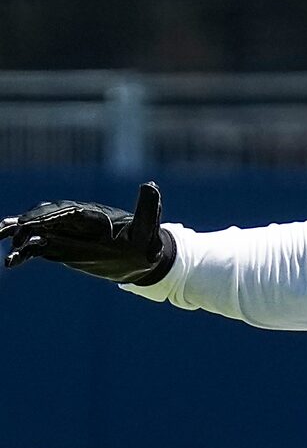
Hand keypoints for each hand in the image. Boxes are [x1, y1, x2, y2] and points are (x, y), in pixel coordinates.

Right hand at [0, 181, 175, 283]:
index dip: (48, 216)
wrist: (143, 259)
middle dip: (27, 222)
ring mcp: (65, 234)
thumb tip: (150, 185)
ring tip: (1, 239)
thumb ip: (147, 208)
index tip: (31, 221)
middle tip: (10, 230)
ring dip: (18, 235)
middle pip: (44, 218)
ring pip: (36, 231)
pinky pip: (37, 249)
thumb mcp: (149, 228)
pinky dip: (24, 253)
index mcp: (92, 214)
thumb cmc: (146, 242)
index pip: (65, 212)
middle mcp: (74, 221)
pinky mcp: (61, 248)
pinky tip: (10, 262)